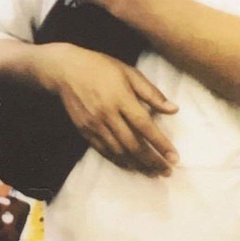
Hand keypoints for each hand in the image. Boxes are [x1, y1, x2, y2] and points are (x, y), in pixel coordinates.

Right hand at [44, 43, 178, 174]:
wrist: (65, 70)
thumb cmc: (101, 67)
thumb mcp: (129, 73)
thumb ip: (152, 93)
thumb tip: (174, 109)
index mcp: (121, 98)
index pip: (145, 126)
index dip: (160, 144)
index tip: (173, 157)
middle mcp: (107, 114)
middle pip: (133, 144)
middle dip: (152, 160)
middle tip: (167, 172)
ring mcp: (94, 124)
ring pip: (118, 151)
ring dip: (137, 165)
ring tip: (152, 173)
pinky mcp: (85, 130)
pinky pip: (104, 151)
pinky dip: (118, 161)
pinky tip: (130, 166)